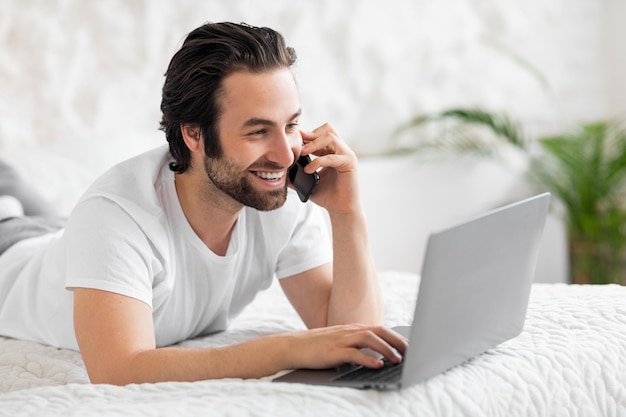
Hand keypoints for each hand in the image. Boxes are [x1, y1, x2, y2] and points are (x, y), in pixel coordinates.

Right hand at [282, 324, 407, 369]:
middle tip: (410, 352)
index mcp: (352, 329)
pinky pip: (354, 354)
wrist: (293, 346)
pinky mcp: (334, 352)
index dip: (396, 336)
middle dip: (396, 341)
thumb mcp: (339, 342)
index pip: (379, 329)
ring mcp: (341, 340)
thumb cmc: (317, 346)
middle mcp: (349, 331)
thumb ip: (356, 344)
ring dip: (386, 349)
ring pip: (369, 339)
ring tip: (397, 359)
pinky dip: (368, 359)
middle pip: (378, 331)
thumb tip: (376, 353)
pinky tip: (378, 365)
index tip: (409, 345)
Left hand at [300, 124, 360, 213]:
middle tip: (299, 144)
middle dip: (311, 135)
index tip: (295, 140)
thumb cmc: (327, 195)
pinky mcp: (349, 163)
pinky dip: (318, 161)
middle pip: (327, 128)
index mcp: (332, 151)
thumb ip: (296, 173)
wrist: (340, 209)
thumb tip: (280, 170)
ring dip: (313, 144)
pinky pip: (332, 157)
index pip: (321, 132)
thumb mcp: (308, 181)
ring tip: (302, 153)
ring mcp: (346, 155)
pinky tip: (309, 170)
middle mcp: (341, 150)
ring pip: (330, 138)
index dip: (308, 134)